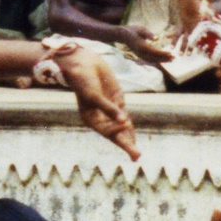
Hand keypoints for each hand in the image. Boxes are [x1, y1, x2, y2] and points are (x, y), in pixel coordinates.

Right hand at [53, 42, 139, 158]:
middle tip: (136, 157)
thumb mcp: (94, 95)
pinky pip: (124, 116)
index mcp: (90, 119)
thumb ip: (108, 108)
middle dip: (126, 145)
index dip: (118, 131)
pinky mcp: (116, 101)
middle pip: (115, 134)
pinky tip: (132, 138)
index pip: (107, 131)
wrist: (84, 63)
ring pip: (121, 128)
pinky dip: (129, 127)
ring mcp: (110, 110)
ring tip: (136, 154)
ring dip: (129, 139)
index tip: (126, 126)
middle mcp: (100, 117)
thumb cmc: (84, 80)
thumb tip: (123, 120)